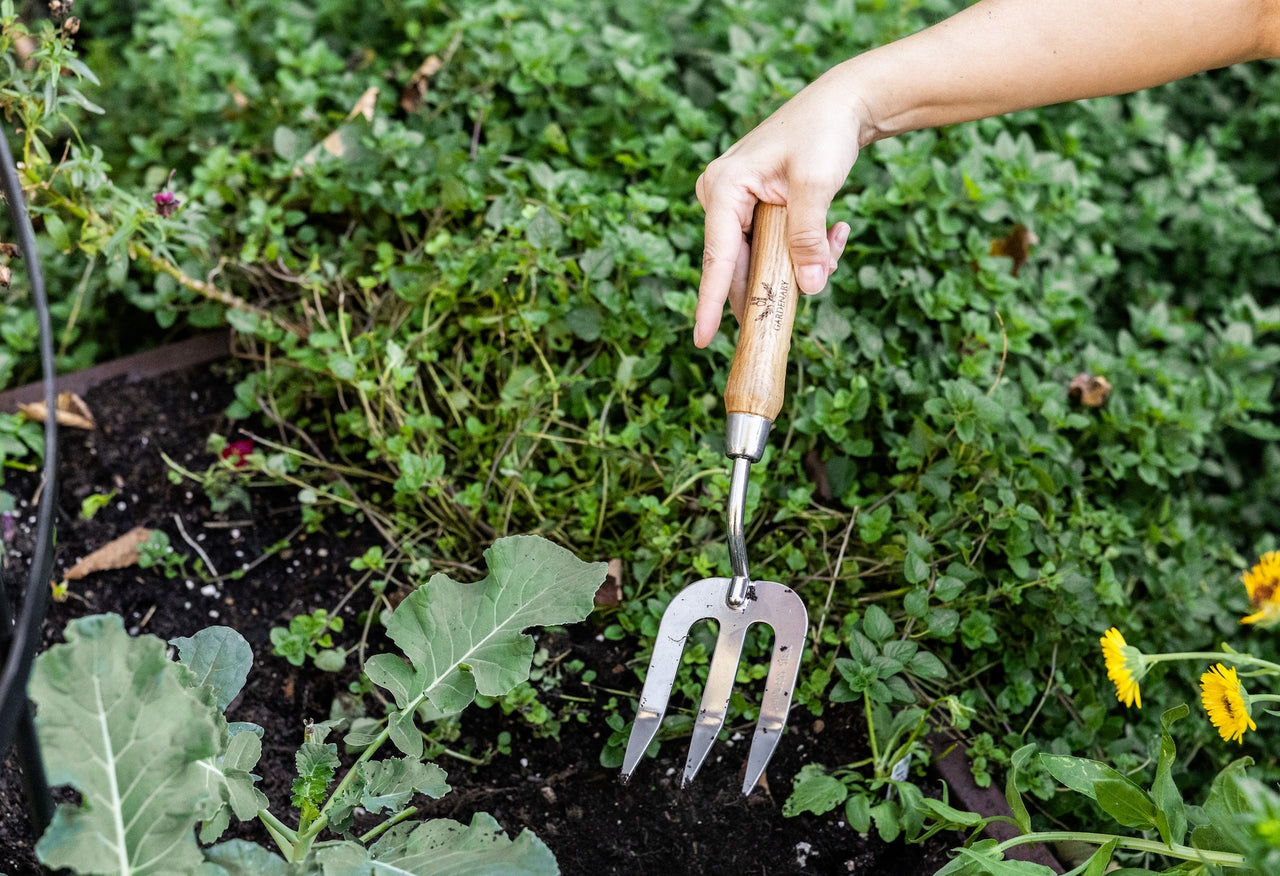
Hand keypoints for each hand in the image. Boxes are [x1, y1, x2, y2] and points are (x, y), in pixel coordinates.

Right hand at [693, 69, 866, 346]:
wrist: (842, 103)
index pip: (716, 259)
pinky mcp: (753, 208)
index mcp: (723, 188)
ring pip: (760, 259)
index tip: (701, 340)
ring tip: (835, 239)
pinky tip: (834, 231)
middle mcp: (720, 197)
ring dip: (799, 262)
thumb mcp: (816, 186)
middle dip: (778, 280)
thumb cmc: (824, 133)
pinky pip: (771, 246)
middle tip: (815, 280)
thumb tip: (810, 287)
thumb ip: (807, 239)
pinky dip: (803, 249)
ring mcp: (735, 204)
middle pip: (740, 265)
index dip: (709, 303)